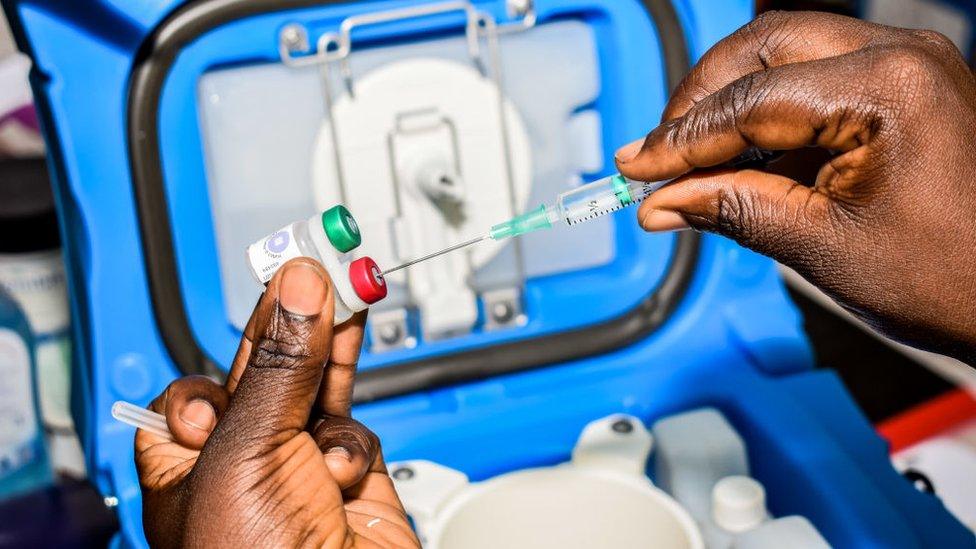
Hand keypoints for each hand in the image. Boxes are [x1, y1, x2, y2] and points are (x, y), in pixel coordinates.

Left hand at [135, 258, 418, 547]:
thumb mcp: (248, 453)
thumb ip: (281, 368)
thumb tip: (299, 290)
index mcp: (185, 462)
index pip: (207, 376)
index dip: (239, 338)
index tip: (278, 281)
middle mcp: (238, 463)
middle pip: (269, 372)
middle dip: (296, 323)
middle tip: (322, 263)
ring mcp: (298, 470)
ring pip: (318, 392)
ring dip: (335, 352)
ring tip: (352, 295)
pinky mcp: (350, 482)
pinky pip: (356, 435)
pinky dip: (354, 446)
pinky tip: (343, 467)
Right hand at [615, 11, 975, 362]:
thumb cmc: (954, 278)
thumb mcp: (820, 246)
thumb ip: (731, 209)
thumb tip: (662, 201)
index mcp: (887, 87)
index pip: (749, 100)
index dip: (682, 139)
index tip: (638, 166)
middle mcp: (902, 56)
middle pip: (761, 47)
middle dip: (701, 100)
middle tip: (661, 153)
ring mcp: (908, 66)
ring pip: (784, 54)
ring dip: (731, 103)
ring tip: (694, 162)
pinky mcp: (905, 86)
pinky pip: (815, 79)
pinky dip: (768, 116)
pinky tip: (741, 161)